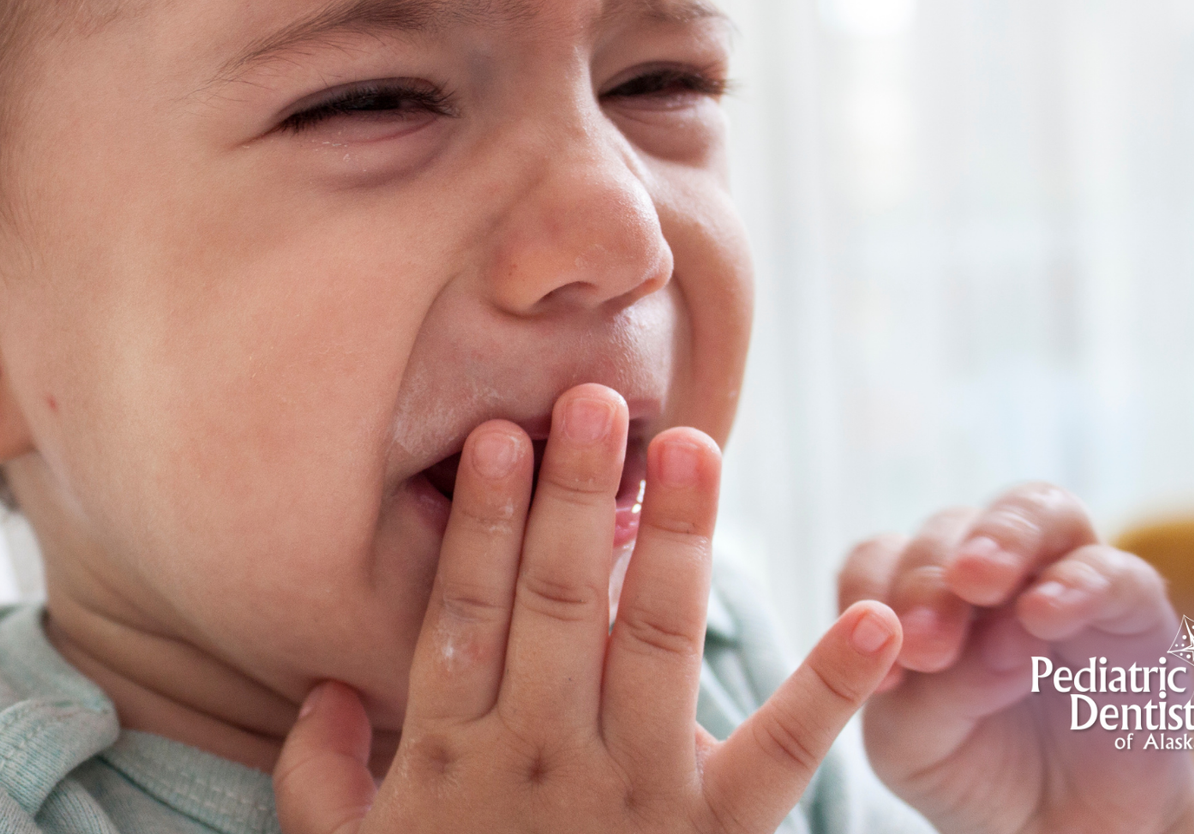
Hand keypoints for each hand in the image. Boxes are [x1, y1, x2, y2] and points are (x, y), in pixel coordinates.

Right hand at [276, 384, 903, 833]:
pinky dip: (833, 692)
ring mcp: (636, 798)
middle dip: (577, 500)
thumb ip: (319, 778)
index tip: (501, 438)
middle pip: (561, 607)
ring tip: (693, 448)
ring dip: (678, 544)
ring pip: (656, 647)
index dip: (487, 526)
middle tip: (596, 399)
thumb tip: (323, 690)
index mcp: (453, 758)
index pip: (468, 617)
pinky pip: (781, 759)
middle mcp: (544, 762)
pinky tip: (874, 622)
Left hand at [842, 484, 1193, 833]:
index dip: (867, 591)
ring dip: (1000, 540)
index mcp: (919, 594)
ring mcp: (1062, 576)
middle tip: (924, 641)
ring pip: (1033, 510)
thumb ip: (924, 692)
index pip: (879, 555)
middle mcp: (989, 571)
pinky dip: (1077, 583)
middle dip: (926, 577)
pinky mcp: (1133, 606)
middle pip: (950, 527)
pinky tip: (1044, 615)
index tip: (874, 659)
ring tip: (978, 584)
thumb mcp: (919, 745)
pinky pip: (1111, 569)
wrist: (1063, 829)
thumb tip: (968, 644)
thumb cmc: (976, 770)